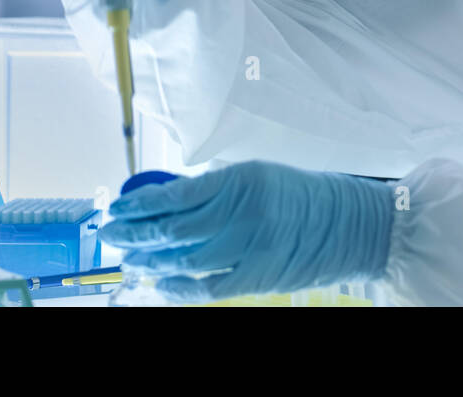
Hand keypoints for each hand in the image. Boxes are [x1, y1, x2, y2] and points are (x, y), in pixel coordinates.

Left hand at [100, 161, 394, 302]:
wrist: (351, 225)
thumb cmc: (303, 197)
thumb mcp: (258, 177)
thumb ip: (216, 189)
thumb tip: (166, 203)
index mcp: (242, 180)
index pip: (176, 195)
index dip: (140, 204)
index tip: (118, 206)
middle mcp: (244, 213)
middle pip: (173, 229)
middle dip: (135, 233)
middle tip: (111, 233)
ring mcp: (251, 248)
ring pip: (184, 259)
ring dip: (151, 260)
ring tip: (130, 259)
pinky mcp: (258, 277)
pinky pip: (206, 287)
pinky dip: (179, 287)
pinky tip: (160, 283)